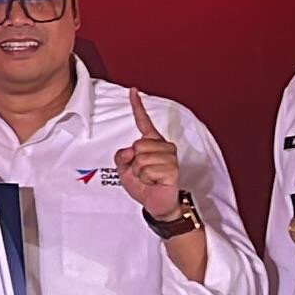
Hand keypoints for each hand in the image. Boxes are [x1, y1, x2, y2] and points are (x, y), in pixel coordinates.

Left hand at [113, 88, 182, 218]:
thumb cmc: (143, 185)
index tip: (133, 91)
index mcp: (151, 143)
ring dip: (140, 173)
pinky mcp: (172, 169)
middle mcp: (163, 146)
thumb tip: (131, 150)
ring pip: (141, 159)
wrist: (156, 204)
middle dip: (133, 163)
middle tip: (143, 173)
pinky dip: (147, 179)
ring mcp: (169, 157)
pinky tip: (155, 182)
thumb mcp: (124, 170)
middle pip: (137, 145)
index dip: (137, 106)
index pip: (143, 121)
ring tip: (149, 179)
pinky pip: (148, 170)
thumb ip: (121, 157)